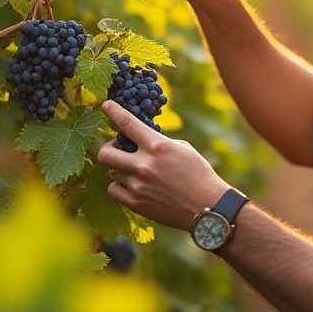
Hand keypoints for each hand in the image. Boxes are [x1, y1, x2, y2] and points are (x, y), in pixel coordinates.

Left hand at [97, 100, 229, 230]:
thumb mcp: (183, 148)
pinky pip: (114, 190)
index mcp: (158, 146)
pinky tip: (133, 186)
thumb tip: (138, 138)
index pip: (127, 123)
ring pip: (114, 171)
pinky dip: (120, 186)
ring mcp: (138, 185)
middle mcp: (145, 164)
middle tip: (118, 150)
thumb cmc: (198, 174)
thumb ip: (158, 142)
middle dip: (109, 148)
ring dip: (123, 169)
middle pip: (105, 153)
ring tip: (140, 173)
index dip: (113, 111)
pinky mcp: (136, 203)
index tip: (106, 105)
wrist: (207, 206)